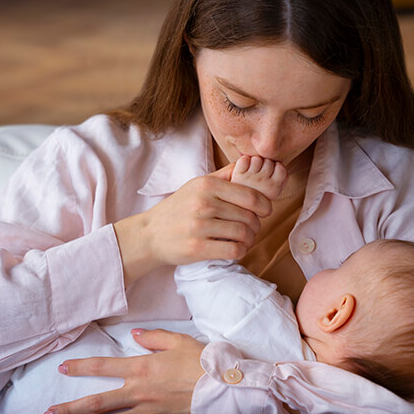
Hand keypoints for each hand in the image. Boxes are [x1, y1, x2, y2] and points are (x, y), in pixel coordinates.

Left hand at [44, 329, 205, 413]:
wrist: (224, 387)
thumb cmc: (202, 361)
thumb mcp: (178, 340)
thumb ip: (153, 337)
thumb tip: (134, 334)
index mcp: (142, 367)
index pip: (103, 365)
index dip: (81, 367)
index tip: (63, 368)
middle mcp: (139, 391)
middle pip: (98, 402)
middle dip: (71, 408)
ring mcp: (147, 411)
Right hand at [114, 164, 271, 284]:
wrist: (149, 234)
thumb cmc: (177, 209)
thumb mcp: (196, 185)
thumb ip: (224, 175)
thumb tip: (250, 163)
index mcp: (207, 185)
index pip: (250, 195)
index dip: (264, 205)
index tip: (265, 212)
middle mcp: (204, 203)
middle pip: (249, 216)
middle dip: (256, 225)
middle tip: (251, 229)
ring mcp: (200, 226)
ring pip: (243, 234)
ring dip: (249, 240)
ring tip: (244, 240)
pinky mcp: (198, 247)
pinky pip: (234, 250)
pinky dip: (240, 251)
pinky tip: (235, 249)